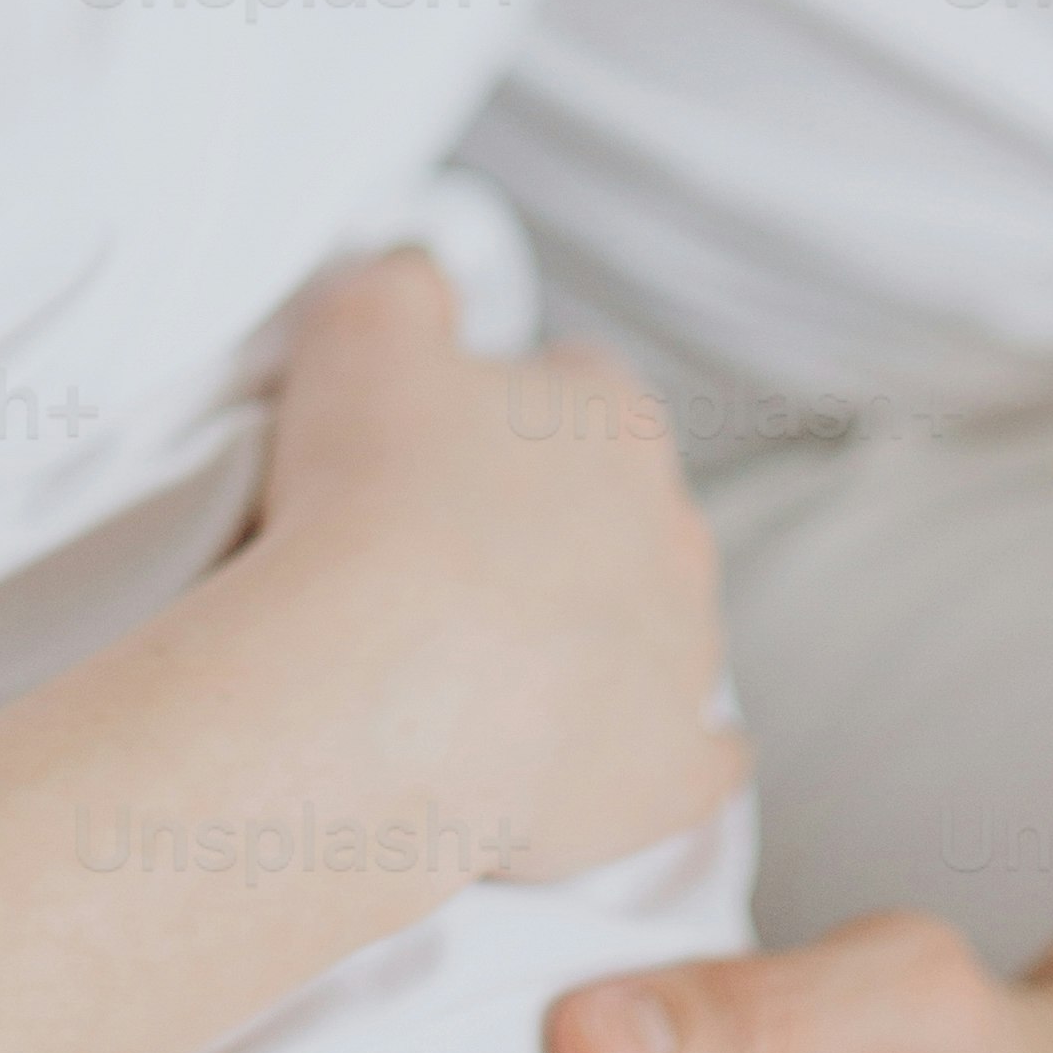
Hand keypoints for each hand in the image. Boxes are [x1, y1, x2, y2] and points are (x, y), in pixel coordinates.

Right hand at [255, 252, 740, 886]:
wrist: (377, 691)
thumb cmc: (364, 497)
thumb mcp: (357, 327)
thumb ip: (404, 286)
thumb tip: (427, 279)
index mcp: (608, 418)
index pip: (580, 386)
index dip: (511, 411)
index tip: (447, 447)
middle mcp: (672, 529)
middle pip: (628, 514)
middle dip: (561, 533)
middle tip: (454, 565)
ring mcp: (685, 658)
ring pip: (665, 635)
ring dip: (599, 644)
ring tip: (489, 674)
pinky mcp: (672, 774)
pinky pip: (695, 763)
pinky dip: (655, 761)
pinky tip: (594, 764)